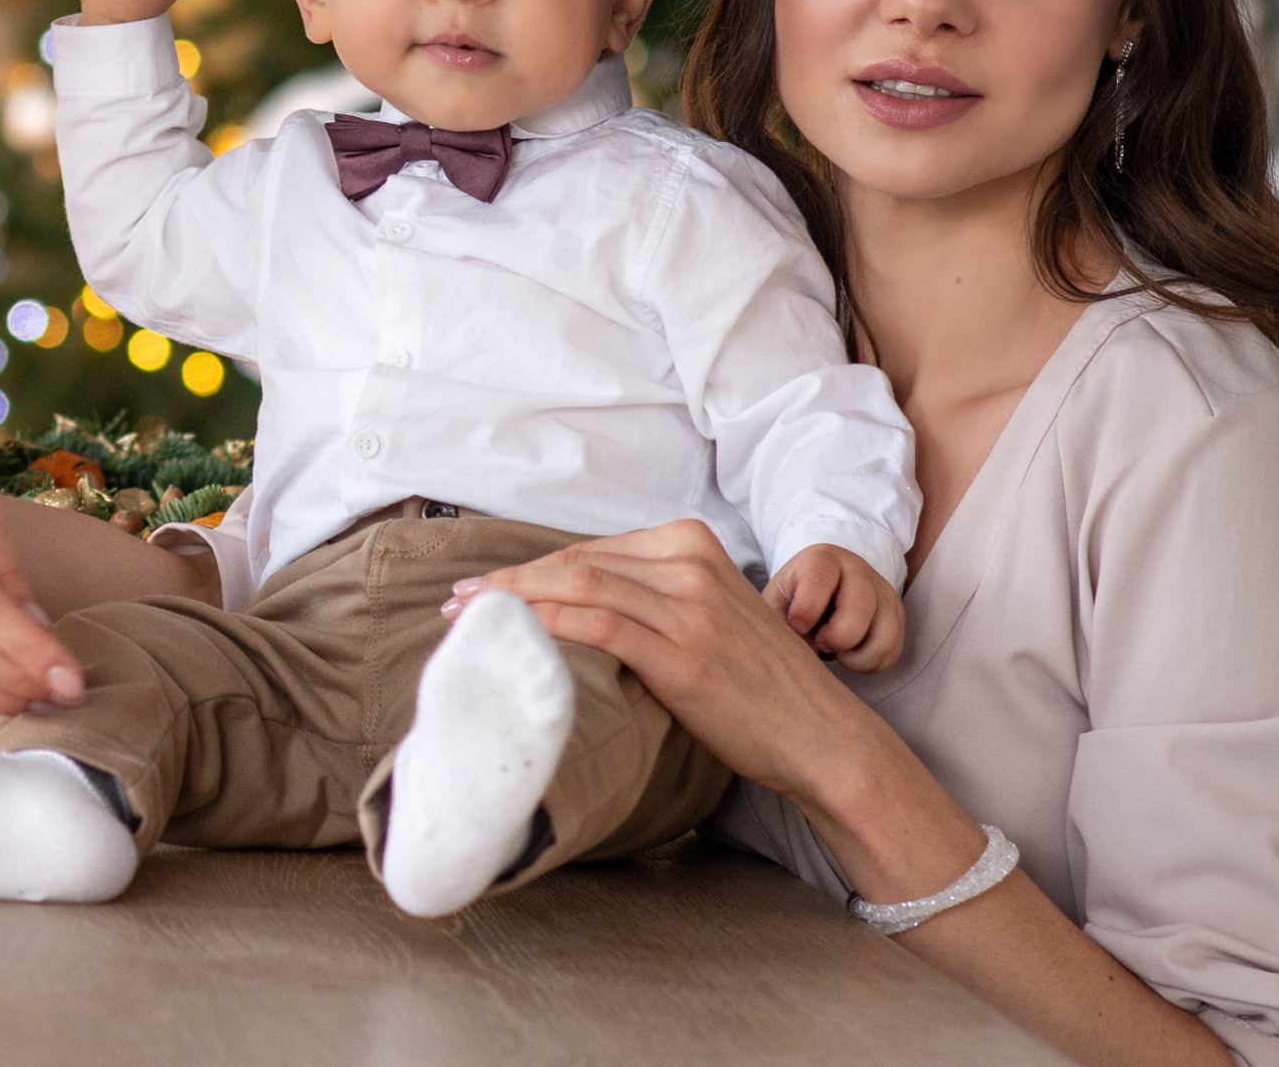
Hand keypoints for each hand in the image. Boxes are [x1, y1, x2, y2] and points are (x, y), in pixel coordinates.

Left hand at [451, 520, 889, 799]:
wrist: (817, 733)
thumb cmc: (759, 686)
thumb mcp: (711, 618)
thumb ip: (657, 600)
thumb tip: (580, 614)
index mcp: (694, 545)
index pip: (592, 550)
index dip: (531, 569)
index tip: (486, 591)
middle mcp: (691, 563)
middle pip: (577, 562)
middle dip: (510, 582)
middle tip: (460, 605)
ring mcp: (688, 605)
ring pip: (578, 586)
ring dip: (512, 601)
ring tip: (468, 622)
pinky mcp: (682, 651)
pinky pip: (597, 625)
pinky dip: (545, 625)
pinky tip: (512, 639)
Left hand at [765, 544, 904, 671]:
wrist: (822, 589)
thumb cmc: (794, 599)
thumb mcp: (777, 603)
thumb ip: (778, 623)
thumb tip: (801, 654)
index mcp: (822, 559)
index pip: (820, 576)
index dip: (808, 607)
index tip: (797, 627)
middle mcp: (857, 570)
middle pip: (860, 608)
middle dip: (836, 638)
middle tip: (819, 642)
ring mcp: (882, 591)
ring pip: (884, 633)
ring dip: (855, 656)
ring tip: (835, 651)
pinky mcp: (895, 614)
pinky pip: (891, 650)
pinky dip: (868, 663)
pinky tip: (849, 655)